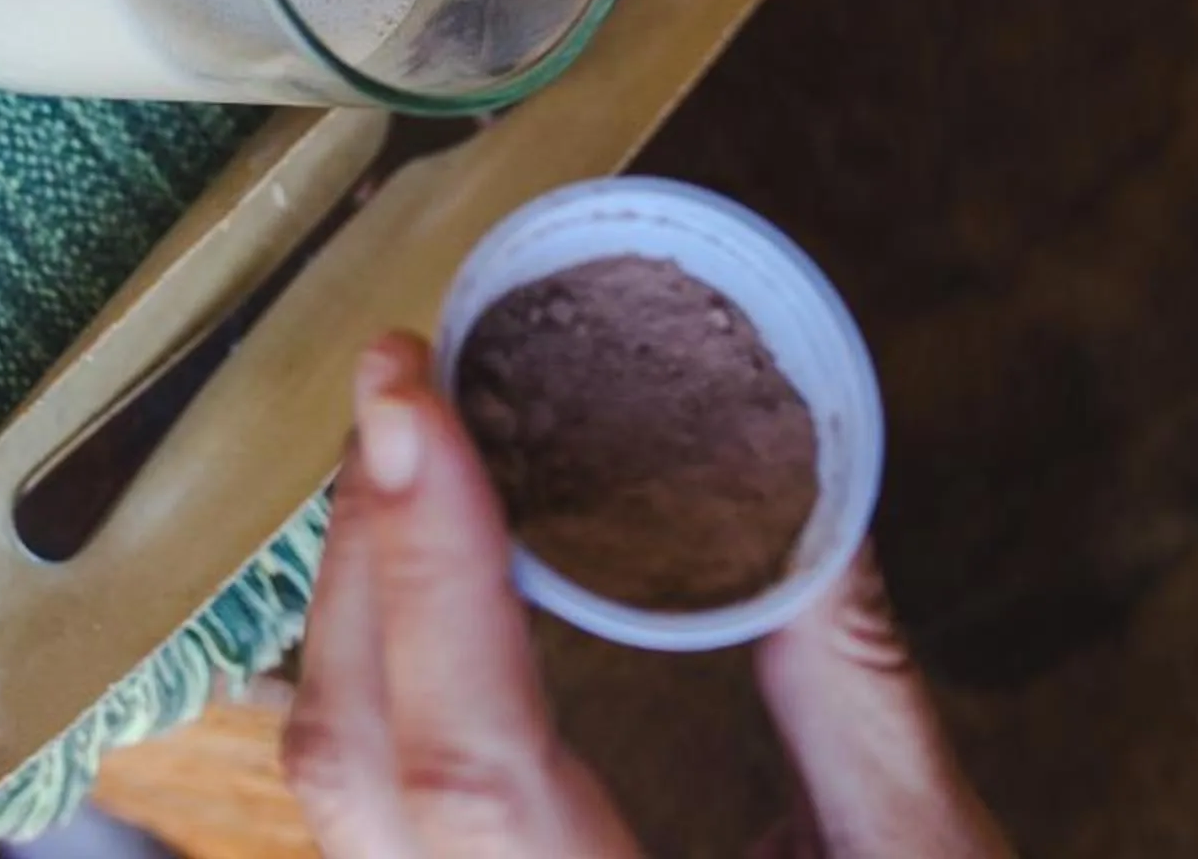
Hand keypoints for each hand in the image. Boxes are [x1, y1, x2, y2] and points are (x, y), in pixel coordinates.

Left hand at [285, 334, 1007, 858]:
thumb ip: (852, 695)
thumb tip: (802, 491)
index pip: (466, 758)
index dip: (425, 555)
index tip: (410, 391)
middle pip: (361, 761)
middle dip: (367, 552)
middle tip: (407, 383)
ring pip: (345, 797)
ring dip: (361, 614)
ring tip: (416, 459)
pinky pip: (381, 827)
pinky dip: (387, 693)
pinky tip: (429, 604)